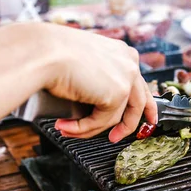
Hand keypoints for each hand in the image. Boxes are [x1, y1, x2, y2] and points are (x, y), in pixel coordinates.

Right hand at [40, 24, 156, 142]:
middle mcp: (129, 63)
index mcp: (121, 52)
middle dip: (130, 125)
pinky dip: (82, 128)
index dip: (144, 105)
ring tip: (70, 131)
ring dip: (91, 129)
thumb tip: (95, 102)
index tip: (147, 119)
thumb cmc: (51, 53)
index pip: (139, 83)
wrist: (43, 52)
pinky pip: (102, 122)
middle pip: (139, 102)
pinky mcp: (117, 94)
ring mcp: (126, 78)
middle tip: (116, 138)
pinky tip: (65, 126)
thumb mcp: (82, 62)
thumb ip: (96, 78)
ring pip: (117, 117)